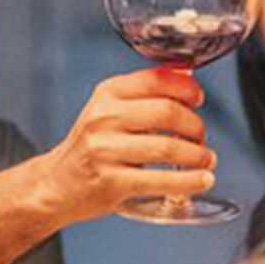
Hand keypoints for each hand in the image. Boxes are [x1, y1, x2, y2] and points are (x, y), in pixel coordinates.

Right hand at [41, 67, 214, 219]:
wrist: (57, 184)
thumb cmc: (93, 146)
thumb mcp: (110, 110)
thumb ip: (144, 96)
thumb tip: (188, 79)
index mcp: (108, 93)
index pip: (157, 79)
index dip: (187, 88)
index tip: (198, 99)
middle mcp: (104, 117)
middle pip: (168, 112)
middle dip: (195, 125)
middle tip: (201, 137)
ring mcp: (105, 150)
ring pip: (168, 147)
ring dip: (197, 155)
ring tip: (207, 160)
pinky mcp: (111, 181)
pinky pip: (160, 180)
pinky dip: (189, 181)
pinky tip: (203, 180)